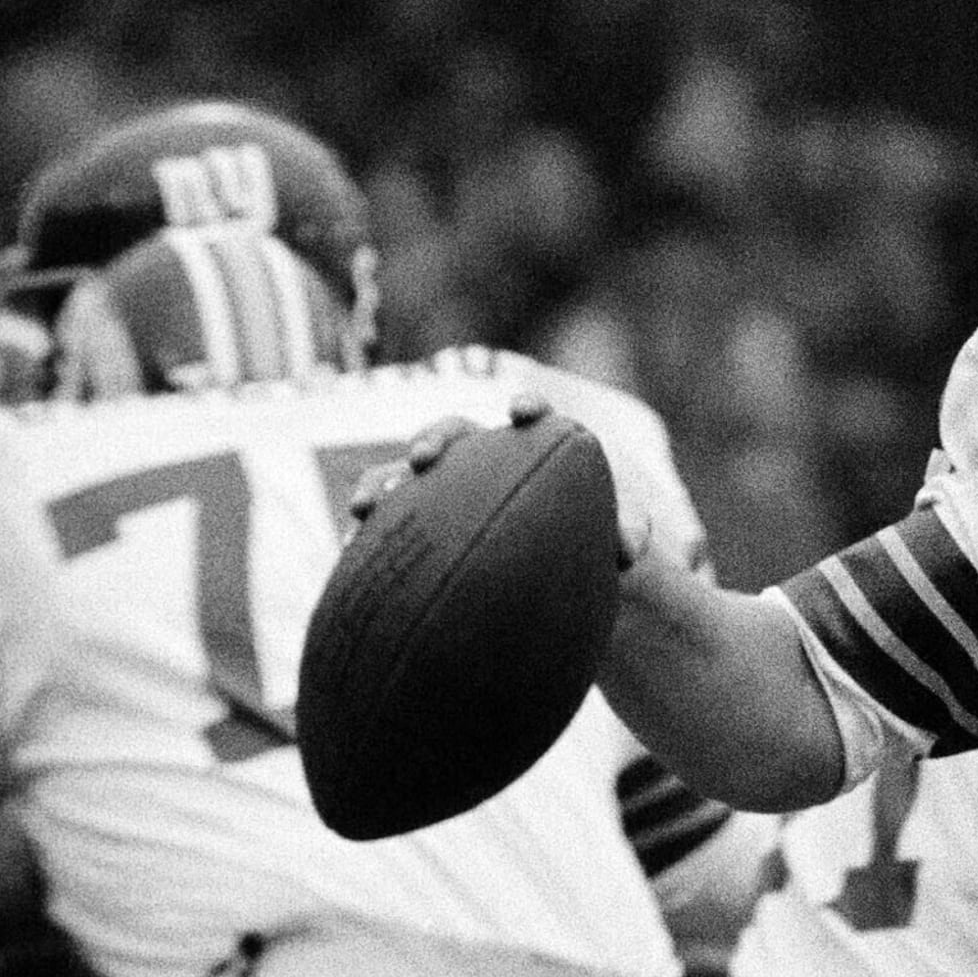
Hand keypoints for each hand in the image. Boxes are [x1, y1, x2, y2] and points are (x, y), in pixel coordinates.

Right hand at [345, 394, 653, 567]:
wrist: (554, 568)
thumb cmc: (588, 539)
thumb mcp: (613, 539)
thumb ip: (627, 533)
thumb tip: (630, 551)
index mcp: (532, 449)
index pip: (531, 418)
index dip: (527, 408)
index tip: (523, 411)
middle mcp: (481, 459)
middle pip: (452, 434)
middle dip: (436, 439)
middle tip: (424, 458)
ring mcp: (442, 488)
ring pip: (403, 474)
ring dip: (383, 484)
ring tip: (364, 508)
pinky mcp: (415, 522)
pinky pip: (382, 524)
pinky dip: (364, 534)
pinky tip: (347, 554)